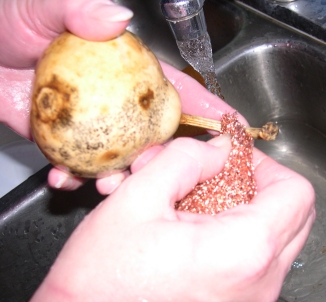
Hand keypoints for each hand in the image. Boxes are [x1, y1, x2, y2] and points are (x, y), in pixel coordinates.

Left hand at [0, 0, 238, 193]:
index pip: (175, 88)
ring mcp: (92, 125)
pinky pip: (76, 166)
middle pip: (155, 135)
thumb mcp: (43, 5)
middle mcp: (117, 102)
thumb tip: (117, 18)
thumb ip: (79, 8)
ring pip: (121, 159)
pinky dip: (72, 177)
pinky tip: (65, 179)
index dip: (205, 107)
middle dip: (165, 159)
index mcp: (127, 71)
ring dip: (120, 178)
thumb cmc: (8, 19)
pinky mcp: (62, 141)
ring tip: (109, 185)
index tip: (230, 127)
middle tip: (158, 171)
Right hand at [22, 135, 315, 301]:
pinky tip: (197, 224)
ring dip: (248, 205)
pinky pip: (260, 256)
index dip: (265, 164)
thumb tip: (219, 149)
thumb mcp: (139, 199)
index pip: (296, 192)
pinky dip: (239, 230)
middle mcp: (259, 282)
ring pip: (280, 235)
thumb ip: (187, 159)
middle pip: (296, 213)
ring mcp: (253, 299)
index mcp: (243, 253)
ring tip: (200, 199)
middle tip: (218, 173)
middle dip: (259, 183)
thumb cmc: (101, 278)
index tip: (232, 158)